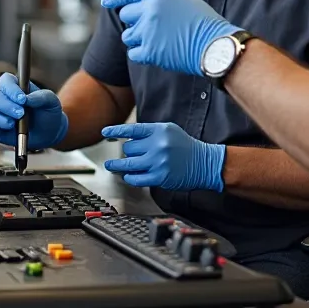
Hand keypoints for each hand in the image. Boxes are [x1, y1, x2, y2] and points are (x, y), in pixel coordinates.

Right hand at [0, 73, 68, 150]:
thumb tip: (27, 98)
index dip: (10, 88)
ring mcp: (0, 115)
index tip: (22, 98)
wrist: (50, 131)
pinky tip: (10, 129)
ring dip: (2, 119)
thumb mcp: (51, 101)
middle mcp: (5, 100)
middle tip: (21, 113)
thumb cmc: (48, 112)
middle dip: (8, 106)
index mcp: (17, 88)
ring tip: (15, 123)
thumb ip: (40, 97)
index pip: (5, 81)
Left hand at [101, 0, 239, 76]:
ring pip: (127, 35)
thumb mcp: (184, 1)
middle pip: (126, 14)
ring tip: (157, 41)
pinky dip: (141, 54)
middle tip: (149, 28)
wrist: (214, 45)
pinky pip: (133, 53)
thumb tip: (145, 8)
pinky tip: (156, 52)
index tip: (106, 2)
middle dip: (134, 21)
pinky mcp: (149, 51)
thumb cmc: (205, 23)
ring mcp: (148, 31)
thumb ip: (161, 1)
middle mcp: (150, 10)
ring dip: (137, 38)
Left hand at [101, 123, 224, 191]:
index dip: (116, 130)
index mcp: (160, 130)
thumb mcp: (170, 131)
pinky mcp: (159, 177)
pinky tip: (129, 176)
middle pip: (128, 148)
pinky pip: (136, 178)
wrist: (204, 163)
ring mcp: (158, 161)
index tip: (104, 133)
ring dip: (120, 166)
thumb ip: (150, 133)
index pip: (132, 129)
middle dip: (128, 152)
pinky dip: (130, 177)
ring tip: (113, 166)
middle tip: (131, 155)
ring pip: (128, 164)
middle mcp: (158, 145)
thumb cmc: (185, 147)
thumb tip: (128, 138)